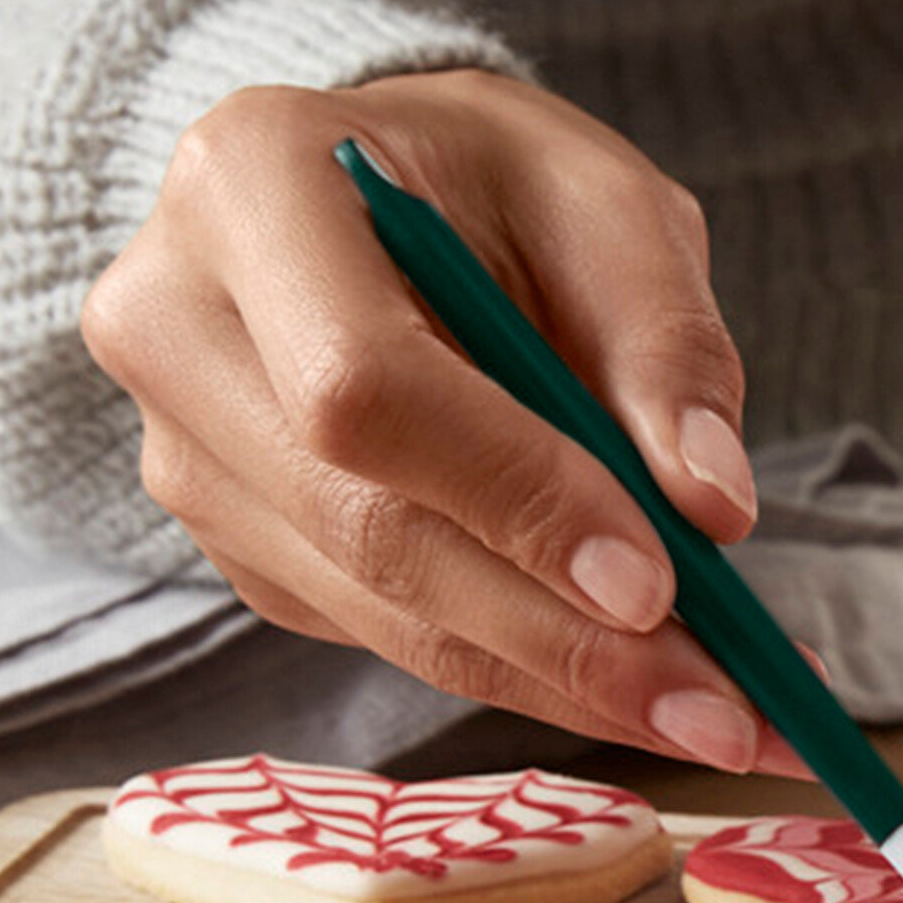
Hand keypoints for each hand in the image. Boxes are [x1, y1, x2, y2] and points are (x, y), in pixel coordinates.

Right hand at [82, 69, 782, 766]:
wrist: (397, 202)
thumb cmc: (500, 187)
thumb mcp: (607, 205)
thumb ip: (666, 345)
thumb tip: (712, 508)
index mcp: (250, 186)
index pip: (365, 389)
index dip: (515, 498)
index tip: (659, 585)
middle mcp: (177, 325)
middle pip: (369, 531)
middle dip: (565, 637)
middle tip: (725, 706)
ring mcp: (192, 450)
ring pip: (386, 614)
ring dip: (566, 683)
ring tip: (721, 716)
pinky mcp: (241, 543)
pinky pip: (392, 638)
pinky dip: (532, 673)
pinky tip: (643, 683)